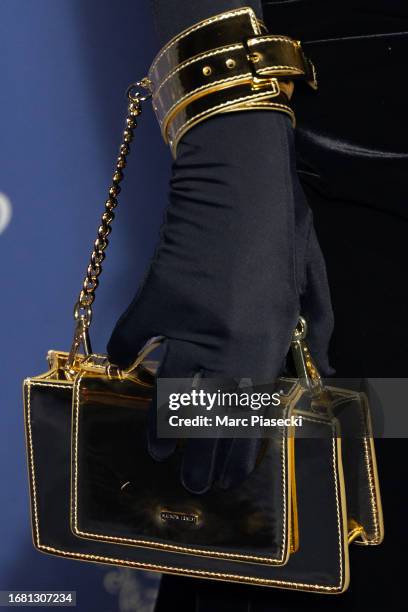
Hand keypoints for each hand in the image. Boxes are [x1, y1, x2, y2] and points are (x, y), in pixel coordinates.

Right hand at [107, 110, 333, 492]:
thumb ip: (317, 330)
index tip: (231, 474)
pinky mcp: (154, 298)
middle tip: (194, 484)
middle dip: (201, 457)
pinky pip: (132, 340)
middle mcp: (226, 342)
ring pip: (167, 391)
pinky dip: (127, 359)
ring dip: (161, 428)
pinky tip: (129, 373)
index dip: (240, 449)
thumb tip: (321, 369)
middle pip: (208, 415)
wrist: (238, 175)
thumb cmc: (283, 223)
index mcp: (269, 338)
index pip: (252, 411)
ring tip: (159, 453)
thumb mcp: (312, 278)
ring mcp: (186, 323)